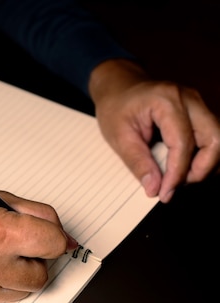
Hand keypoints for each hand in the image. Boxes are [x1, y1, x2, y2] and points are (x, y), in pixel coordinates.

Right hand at [0, 184, 76, 302]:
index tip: (48, 235)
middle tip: (17, 243)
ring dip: (18, 273)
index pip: (52, 243)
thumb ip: (32, 214)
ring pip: (23, 291)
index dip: (53, 236)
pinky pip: (0, 296)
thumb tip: (63, 237)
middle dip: (35, 259)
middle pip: (41, 274)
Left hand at [89, 59, 219, 202]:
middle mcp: (189, 99)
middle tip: (176, 186)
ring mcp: (197, 104)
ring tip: (179, 178)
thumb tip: (154, 188)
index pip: (182, 143)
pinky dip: (204, 157)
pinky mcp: (199, 113)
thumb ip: (138, 163)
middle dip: (201, 169)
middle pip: (214, 139)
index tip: (166, 193)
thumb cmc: (116, 107)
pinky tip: (185, 168)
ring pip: (218, 139)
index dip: (177, 173)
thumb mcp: (118, 136)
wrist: (118, 87)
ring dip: (205, 164)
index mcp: (166, 100)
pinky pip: (212, 138)